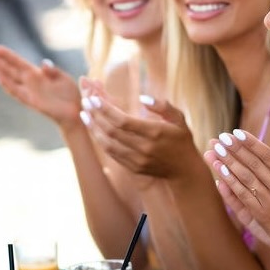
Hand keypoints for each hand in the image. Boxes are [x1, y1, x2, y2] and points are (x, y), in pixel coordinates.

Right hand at [0, 45, 80, 126]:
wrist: (76, 113)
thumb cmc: (70, 96)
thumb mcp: (63, 78)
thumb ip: (52, 70)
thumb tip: (43, 63)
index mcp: (36, 75)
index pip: (16, 62)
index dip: (5, 54)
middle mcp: (29, 83)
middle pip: (8, 68)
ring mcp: (28, 92)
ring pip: (8, 78)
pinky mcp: (31, 102)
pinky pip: (16, 92)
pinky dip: (7, 84)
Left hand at [79, 89, 197, 179]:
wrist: (184, 171)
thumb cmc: (181, 140)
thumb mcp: (179, 119)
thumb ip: (163, 106)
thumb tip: (142, 98)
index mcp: (155, 133)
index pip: (123, 121)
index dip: (106, 110)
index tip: (94, 99)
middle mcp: (144, 148)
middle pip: (112, 131)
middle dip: (96, 116)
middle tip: (85, 102)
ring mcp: (137, 160)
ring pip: (108, 144)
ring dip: (94, 129)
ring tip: (84, 115)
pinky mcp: (133, 168)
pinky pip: (112, 154)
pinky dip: (101, 141)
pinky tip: (95, 129)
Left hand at [202, 130, 269, 256]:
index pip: (268, 156)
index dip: (252, 144)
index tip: (237, 133)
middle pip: (253, 165)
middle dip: (235, 149)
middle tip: (221, 137)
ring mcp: (269, 203)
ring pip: (244, 178)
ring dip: (228, 163)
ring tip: (215, 150)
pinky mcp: (261, 216)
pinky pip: (242, 196)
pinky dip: (230, 183)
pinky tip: (220, 172)